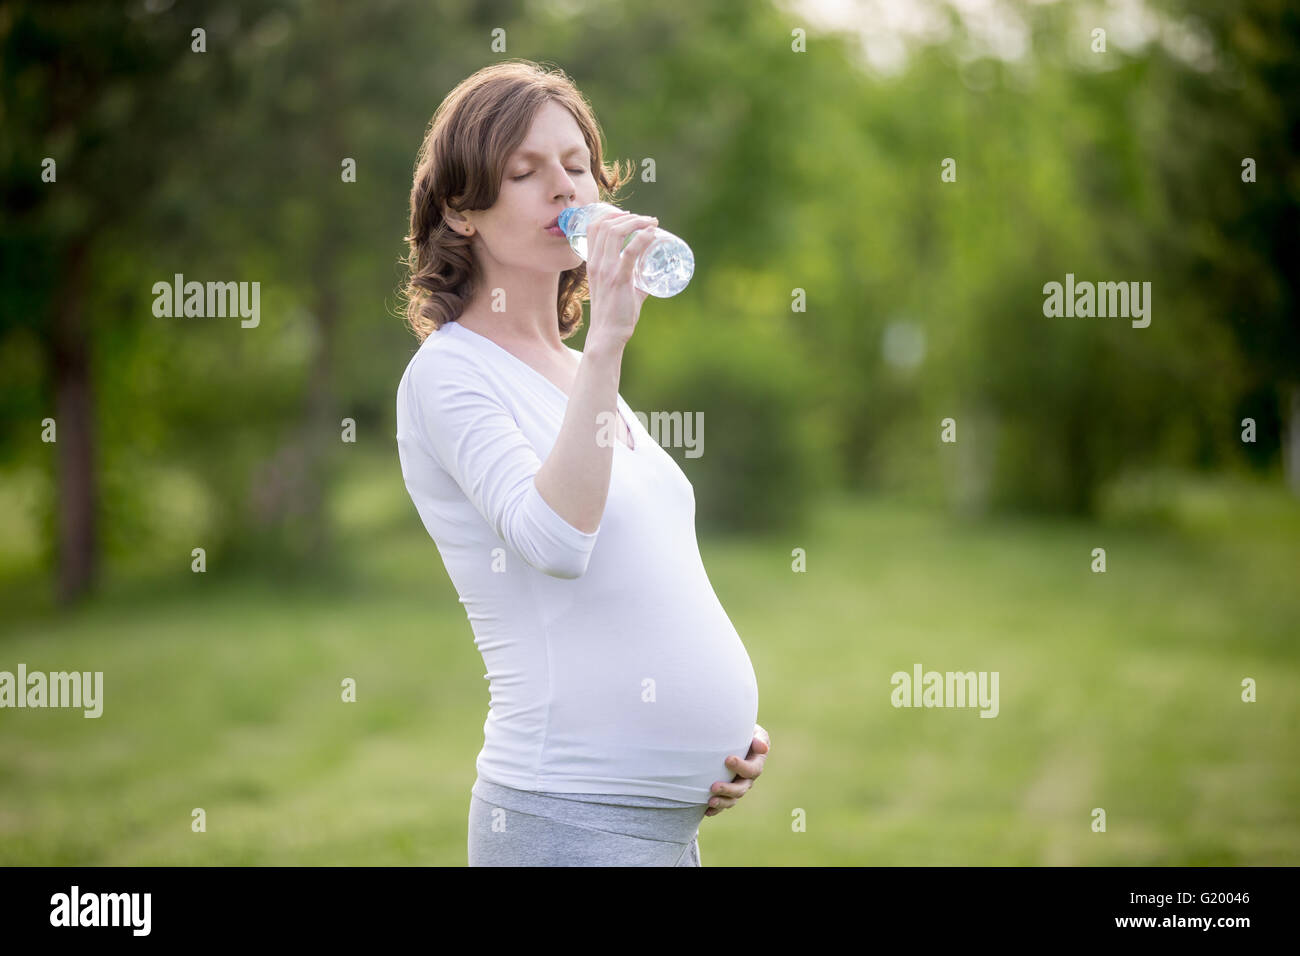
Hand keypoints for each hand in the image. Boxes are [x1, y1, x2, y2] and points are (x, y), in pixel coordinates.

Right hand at [584, 211, 658, 348]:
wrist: (607, 334)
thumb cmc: (615, 314)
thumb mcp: (620, 289)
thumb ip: (635, 280)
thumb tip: (652, 275)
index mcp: (592, 263)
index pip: (594, 227)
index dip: (611, 215)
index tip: (629, 216)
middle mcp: (596, 263)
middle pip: (606, 225)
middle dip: (629, 217)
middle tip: (647, 220)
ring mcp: (606, 270)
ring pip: (615, 232)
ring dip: (636, 222)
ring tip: (652, 223)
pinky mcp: (619, 279)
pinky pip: (630, 251)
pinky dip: (642, 238)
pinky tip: (652, 234)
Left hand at [704, 723, 768, 816]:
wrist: (729, 738)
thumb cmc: (741, 731)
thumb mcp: (751, 731)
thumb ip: (758, 738)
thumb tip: (762, 747)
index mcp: (756, 762)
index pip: (753, 769)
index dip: (742, 766)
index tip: (727, 759)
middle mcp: (748, 778)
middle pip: (742, 788)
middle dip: (728, 789)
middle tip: (713, 786)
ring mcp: (737, 786)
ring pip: (733, 799)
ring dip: (722, 802)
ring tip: (710, 801)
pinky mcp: (727, 792)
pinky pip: (723, 804)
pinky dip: (716, 809)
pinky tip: (706, 811)